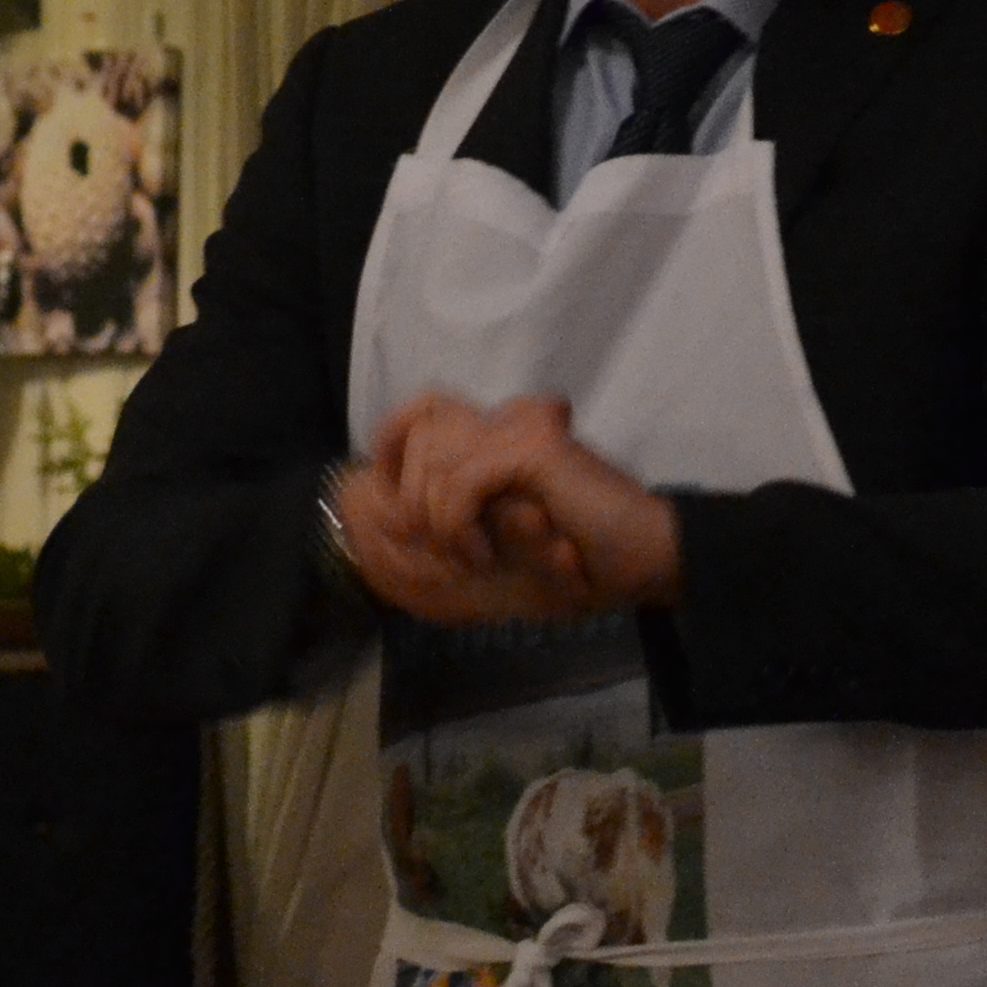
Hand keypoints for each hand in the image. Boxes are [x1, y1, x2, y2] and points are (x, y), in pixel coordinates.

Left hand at [330, 395, 685, 623]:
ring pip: (429, 454)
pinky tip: (487, 555)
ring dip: (437, 523)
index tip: (404, 525)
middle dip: (405, 497)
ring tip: (477, 556)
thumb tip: (347, 491)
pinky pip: (457, 482)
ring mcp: (518, 427)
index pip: (413, 417)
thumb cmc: (566, 567)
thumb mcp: (470, 559)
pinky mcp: (533, 445)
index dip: (386, 465)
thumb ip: (409, 532)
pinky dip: (458, 529)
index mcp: (490, 437)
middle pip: (412, 423)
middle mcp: (502, 419)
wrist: (640, 570)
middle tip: (442, 546)